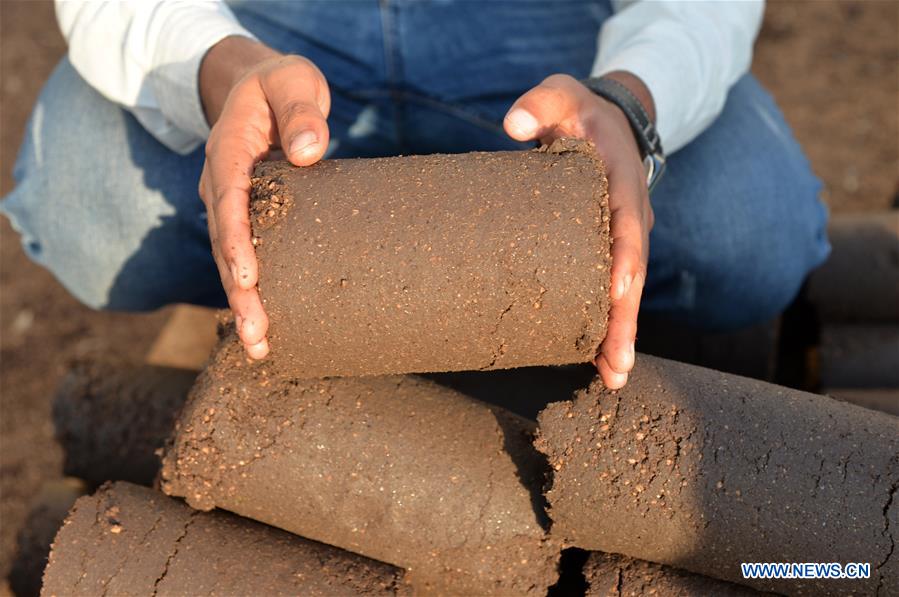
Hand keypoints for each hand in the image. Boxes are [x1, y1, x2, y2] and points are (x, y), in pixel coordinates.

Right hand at [198, 36, 330, 358]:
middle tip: (256, 336)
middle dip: (238, 292)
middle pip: (223, 244)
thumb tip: (310, 152)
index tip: (250, 278)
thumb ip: (301, 111)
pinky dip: (253, 293)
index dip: (235, 241)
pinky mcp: (244, 219)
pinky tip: (269, 329)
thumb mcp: (292, 81)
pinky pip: (244, 258)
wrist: (257, 89)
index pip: (228, 201)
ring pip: (229, 261)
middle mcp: (220, 185)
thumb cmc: (280, 85)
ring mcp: (228, 205)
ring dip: (243, 304)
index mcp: (227, 152)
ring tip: (260, 348)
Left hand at [503, 72, 654, 388]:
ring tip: (613, 378)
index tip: (620, 290)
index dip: (626, 256)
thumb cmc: (577, 111)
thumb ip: (541, 102)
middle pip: (631, 275)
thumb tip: (514, 125)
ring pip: (624, 294)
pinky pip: (609, 294)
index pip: (627, 221)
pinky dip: (605, 328)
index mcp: (621, 180)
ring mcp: (621, 240)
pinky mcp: (606, 254)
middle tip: (619, 364)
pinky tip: (597, 365)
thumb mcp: (561, 93)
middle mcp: (629, 216)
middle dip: (625, 320)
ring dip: (620, 336)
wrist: (605, 123)